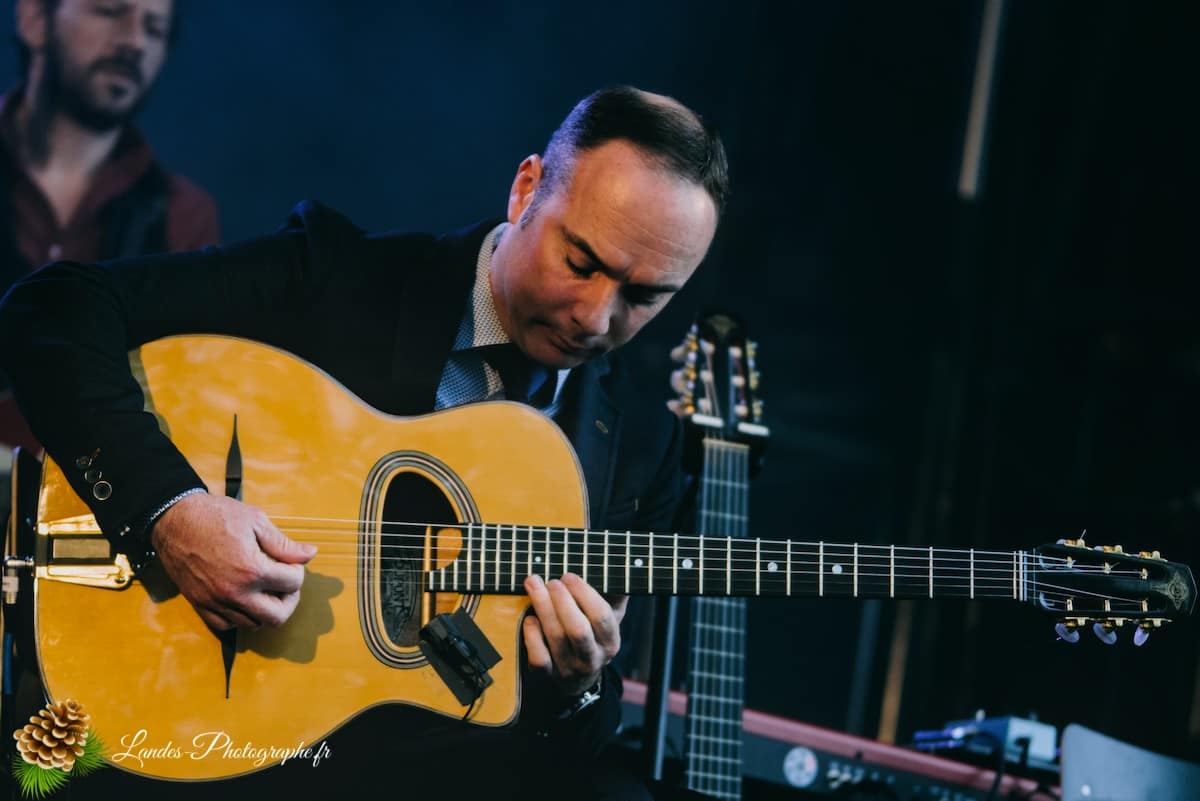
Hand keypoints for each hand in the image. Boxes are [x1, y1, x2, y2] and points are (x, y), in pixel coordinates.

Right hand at [150, 493, 316, 630]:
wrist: (174, 519)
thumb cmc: (215, 516)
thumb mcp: (256, 521)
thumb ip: (284, 544)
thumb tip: (310, 554)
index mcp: (252, 570)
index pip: (293, 583)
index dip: (298, 571)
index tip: (291, 563)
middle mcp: (235, 592)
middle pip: (277, 616)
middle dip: (289, 599)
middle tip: (285, 583)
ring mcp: (216, 602)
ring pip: (253, 624)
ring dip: (265, 610)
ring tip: (266, 590)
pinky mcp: (200, 605)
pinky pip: (226, 626)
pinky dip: (240, 617)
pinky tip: (244, 599)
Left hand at [522, 572, 626, 697]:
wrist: (579, 679)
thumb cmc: (592, 635)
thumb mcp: (609, 618)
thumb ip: (615, 595)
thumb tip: (614, 566)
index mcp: (610, 641)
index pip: (601, 616)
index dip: (584, 593)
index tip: (568, 576)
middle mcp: (592, 658)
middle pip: (578, 629)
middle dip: (562, 601)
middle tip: (551, 581)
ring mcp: (569, 668)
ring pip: (556, 638)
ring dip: (543, 607)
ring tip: (534, 585)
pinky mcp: (547, 676)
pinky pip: (538, 658)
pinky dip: (532, 635)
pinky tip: (529, 618)